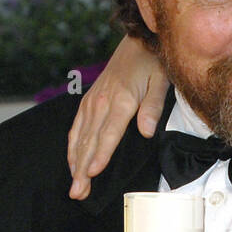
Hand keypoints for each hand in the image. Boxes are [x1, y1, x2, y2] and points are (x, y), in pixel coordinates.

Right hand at [67, 35, 169, 199]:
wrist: (138, 39)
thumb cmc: (152, 62)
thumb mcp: (160, 81)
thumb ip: (152, 107)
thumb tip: (146, 132)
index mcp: (120, 100)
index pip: (108, 135)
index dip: (100, 156)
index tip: (91, 174)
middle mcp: (102, 102)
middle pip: (90, 142)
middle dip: (82, 169)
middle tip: (77, 192)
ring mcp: (93, 101)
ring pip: (79, 137)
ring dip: (75, 163)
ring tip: (73, 186)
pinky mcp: (90, 100)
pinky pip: (76, 127)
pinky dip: (73, 146)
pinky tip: (72, 162)